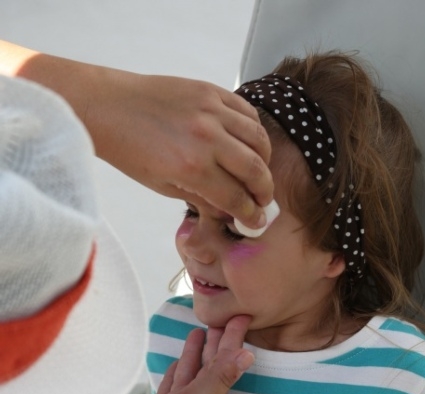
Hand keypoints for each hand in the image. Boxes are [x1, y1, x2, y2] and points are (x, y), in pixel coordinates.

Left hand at [90, 70, 272, 226]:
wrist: (110, 107)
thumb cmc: (130, 149)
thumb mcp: (163, 187)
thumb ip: (201, 199)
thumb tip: (229, 212)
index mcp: (191, 168)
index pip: (235, 197)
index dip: (251, 214)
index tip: (257, 221)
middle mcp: (206, 138)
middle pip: (255, 170)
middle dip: (265, 192)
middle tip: (264, 201)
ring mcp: (211, 111)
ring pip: (259, 140)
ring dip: (265, 162)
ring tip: (260, 173)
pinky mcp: (211, 91)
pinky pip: (248, 112)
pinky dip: (255, 130)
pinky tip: (250, 144)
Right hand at [104, 315, 253, 393]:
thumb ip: (220, 377)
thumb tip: (248, 355)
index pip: (226, 359)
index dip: (234, 338)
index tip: (242, 316)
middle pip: (212, 362)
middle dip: (218, 339)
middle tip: (223, 316)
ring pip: (192, 369)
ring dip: (198, 351)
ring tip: (201, 330)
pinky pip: (174, 382)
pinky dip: (178, 368)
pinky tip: (178, 361)